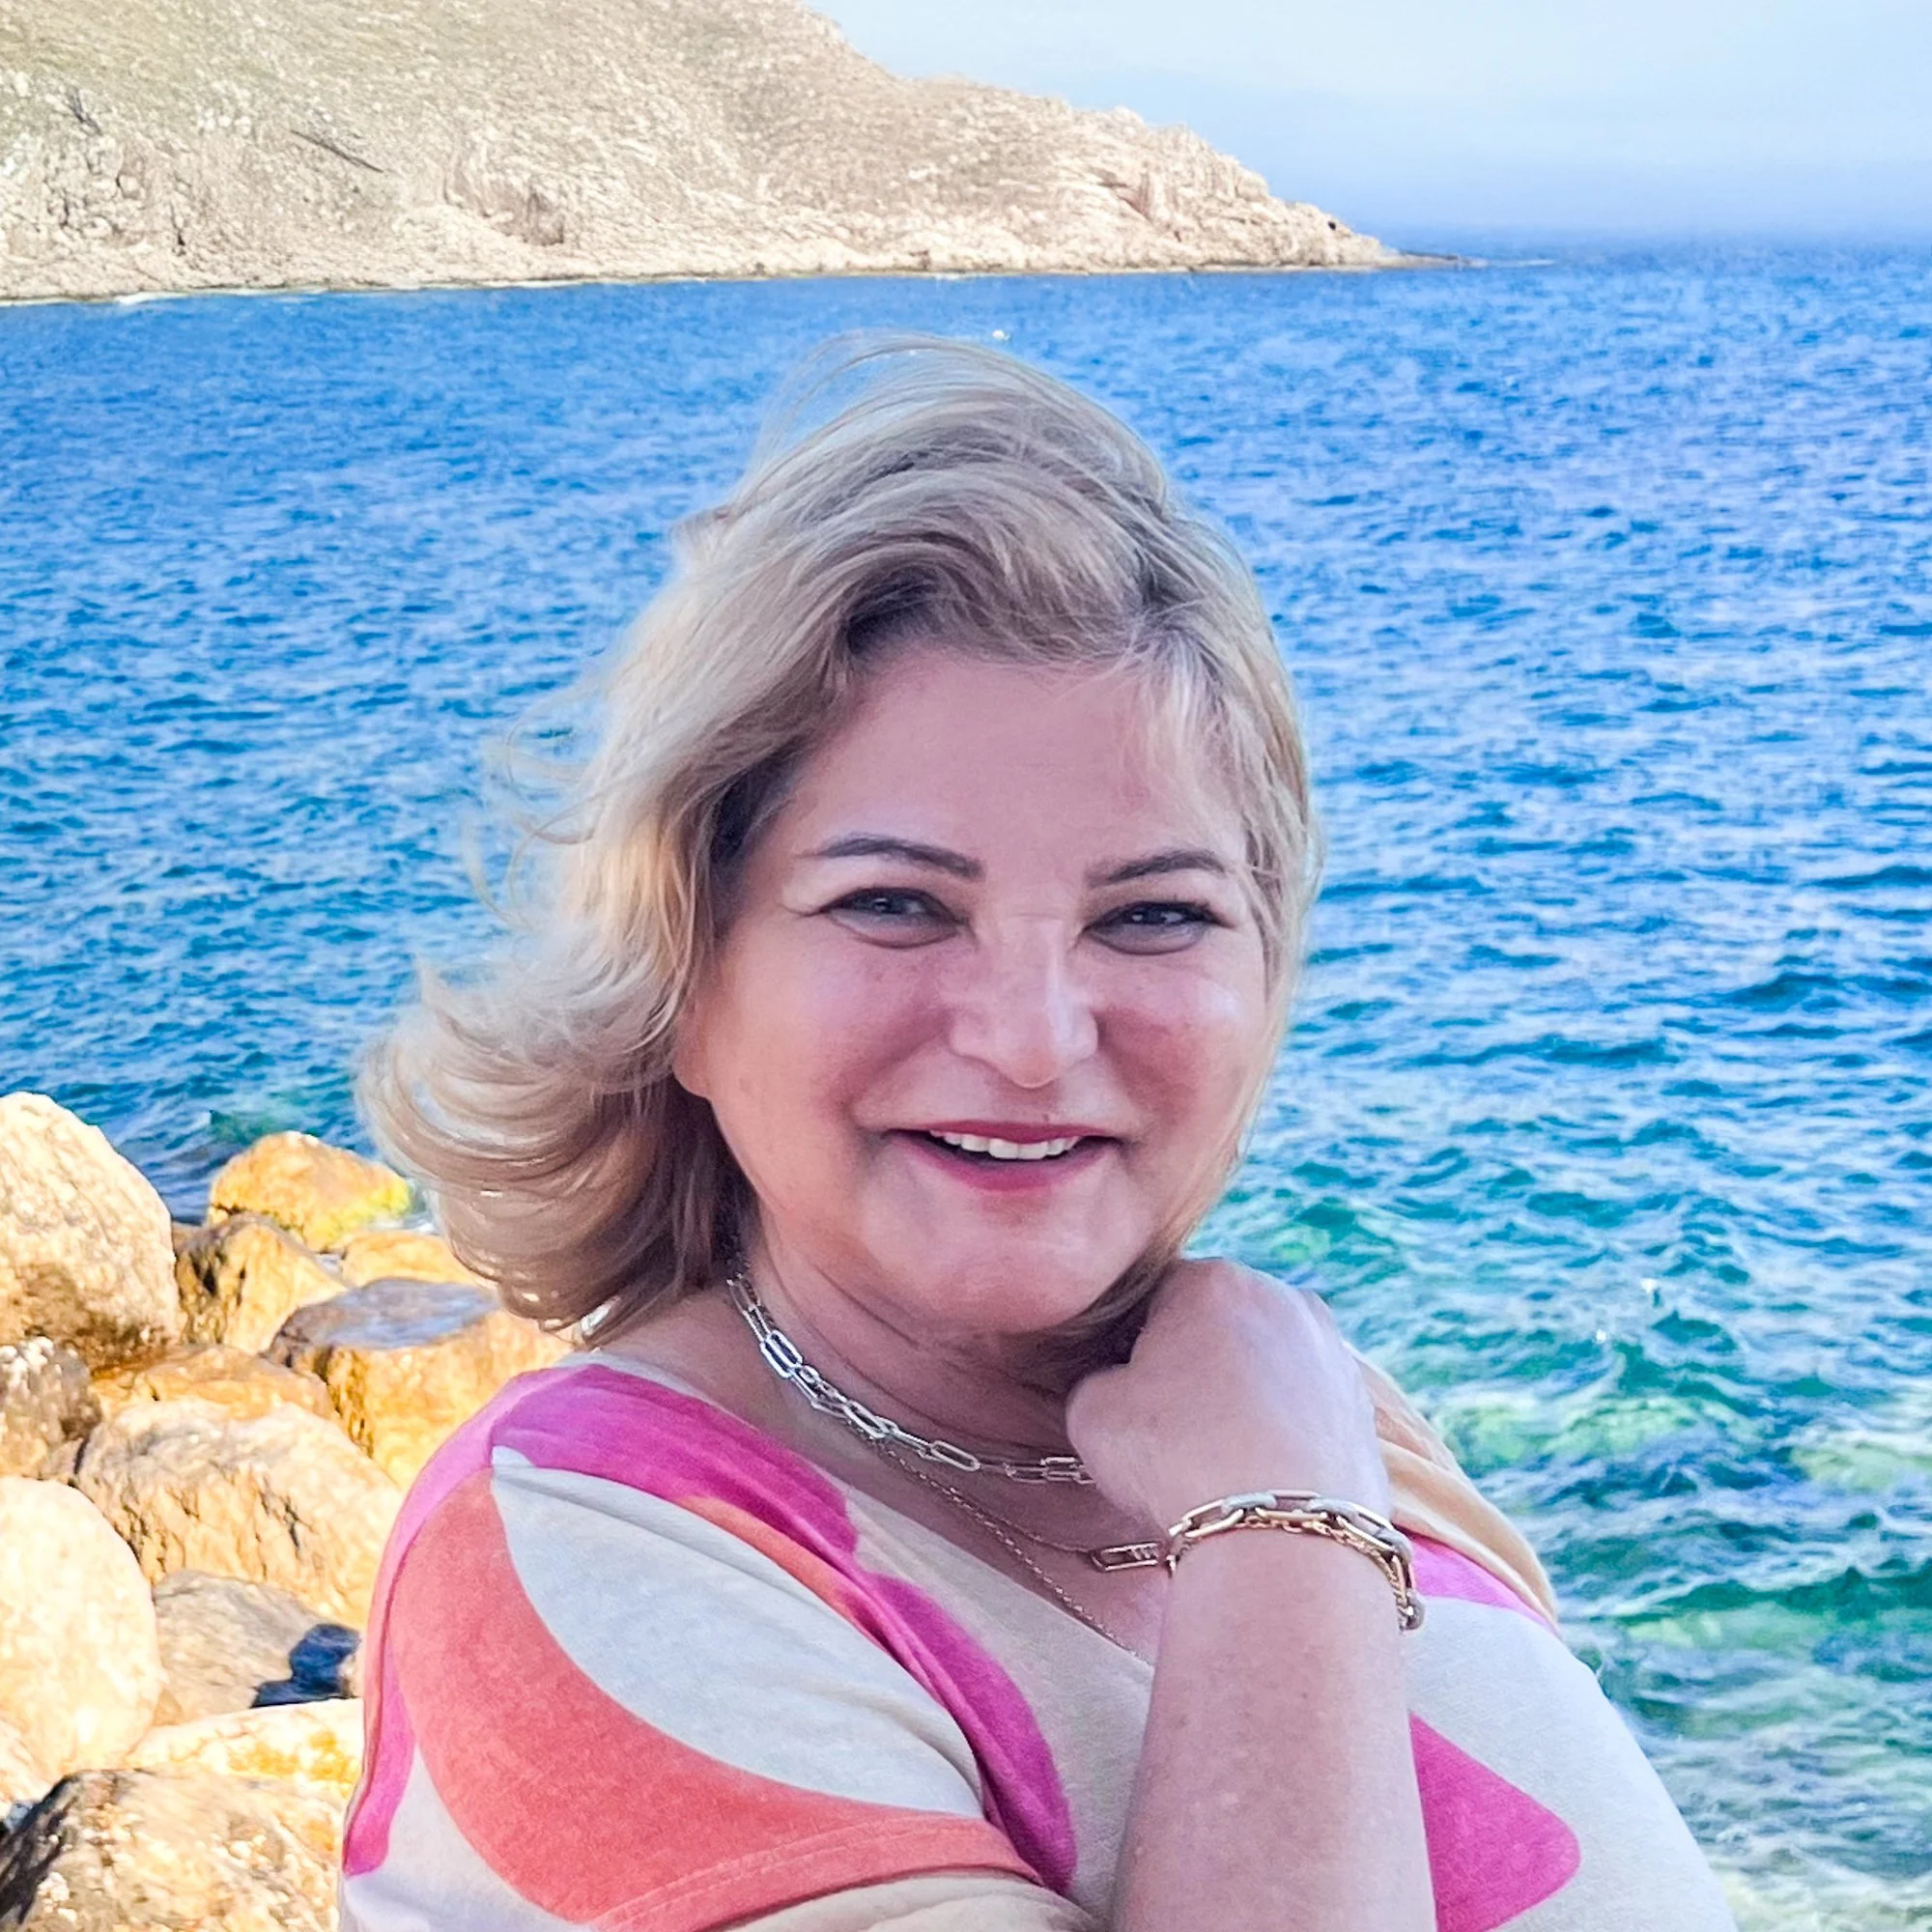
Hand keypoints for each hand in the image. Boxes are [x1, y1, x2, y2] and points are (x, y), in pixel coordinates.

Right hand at [1064, 1259, 1388, 1531]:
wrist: (1285, 1538)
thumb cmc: (1179, 1460)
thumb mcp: (1092, 1411)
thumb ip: (1095, 1377)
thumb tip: (1115, 1382)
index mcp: (1211, 1280)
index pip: (1151, 1296)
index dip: (1126, 1345)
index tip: (1121, 1392)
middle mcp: (1281, 1298)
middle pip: (1216, 1323)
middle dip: (1190, 1364)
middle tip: (1167, 1428)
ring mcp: (1331, 1350)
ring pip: (1264, 1364)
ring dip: (1239, 1396)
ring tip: (1216, 1457)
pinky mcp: (1362, 1405)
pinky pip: (1303, 1407)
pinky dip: (1281, 1430)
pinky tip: (1258, 1474)